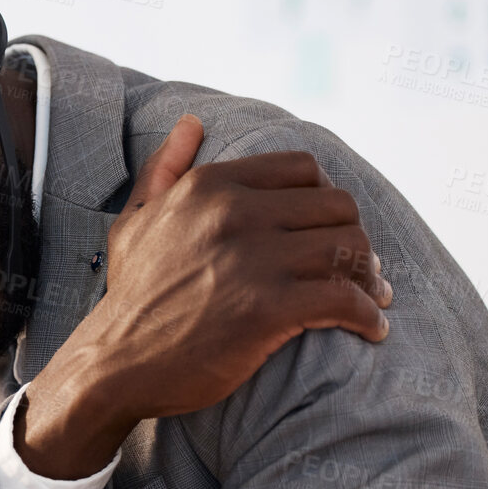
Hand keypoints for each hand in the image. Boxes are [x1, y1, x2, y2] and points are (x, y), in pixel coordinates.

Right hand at [16, 115, 391, 478]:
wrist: (114, 365)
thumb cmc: (130, 297)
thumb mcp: (135, 221)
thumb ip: (164, 169)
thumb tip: (191, 124)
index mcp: (211, 185)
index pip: (303, 169)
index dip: (325, 199)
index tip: (328, 230)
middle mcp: (235, 213)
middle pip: (337, 207)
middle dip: (354, 238)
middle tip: (358, 268)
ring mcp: (254, 260)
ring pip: (349, 249)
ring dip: (370, 277)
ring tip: (373, 299)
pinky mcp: (269, 309)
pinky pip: (345, 299)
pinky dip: (368, 315)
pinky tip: (372, 329)